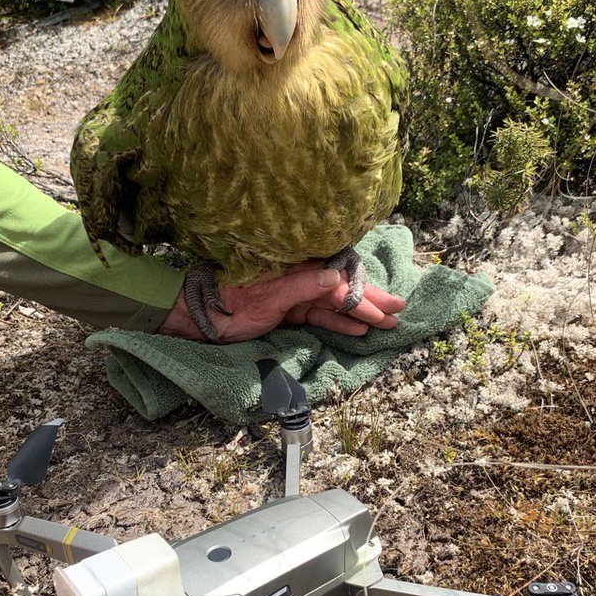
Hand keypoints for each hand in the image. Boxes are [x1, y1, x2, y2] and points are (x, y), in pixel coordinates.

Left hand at [158, 263, 405, 341]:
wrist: (196, 317)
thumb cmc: (226, 303)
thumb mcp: (266, 296)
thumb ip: (302, 286)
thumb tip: (335, 278)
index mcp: (294, 266)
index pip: (337, 280)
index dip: (363, 293)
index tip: (386, 304)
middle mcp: (297, 277)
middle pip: (340, 289)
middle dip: (370, 300)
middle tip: (399, 311)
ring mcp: (292, 294)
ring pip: (333, 304)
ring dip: (359, 313)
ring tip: (387, 321)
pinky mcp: (286, 310)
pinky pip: (318, 316)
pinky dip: (338, 323)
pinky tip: (357, 329)